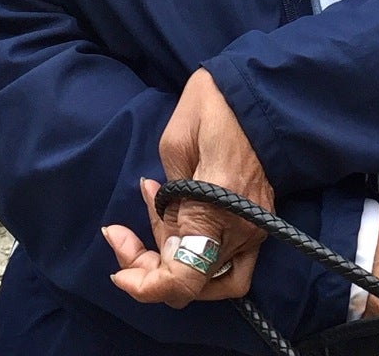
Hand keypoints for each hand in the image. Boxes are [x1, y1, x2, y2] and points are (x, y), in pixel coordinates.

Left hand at [104, 70, 273, 305]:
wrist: (256, 92)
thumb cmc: (211, 108)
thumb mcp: (173, 147)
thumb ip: (166, 201)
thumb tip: (166, 230)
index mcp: (216, 207)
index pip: (183, 278)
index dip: (145, 286)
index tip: (119, 270)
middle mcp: (242, 228)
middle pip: (190, 283)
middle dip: (149, 268)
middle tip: (121, 235)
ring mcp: (256, 229)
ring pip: (209, 279)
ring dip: (173, 264)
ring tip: (153, 222)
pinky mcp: (259, 224)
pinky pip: (224, 261)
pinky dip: (195, 255)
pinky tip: (177, 220)